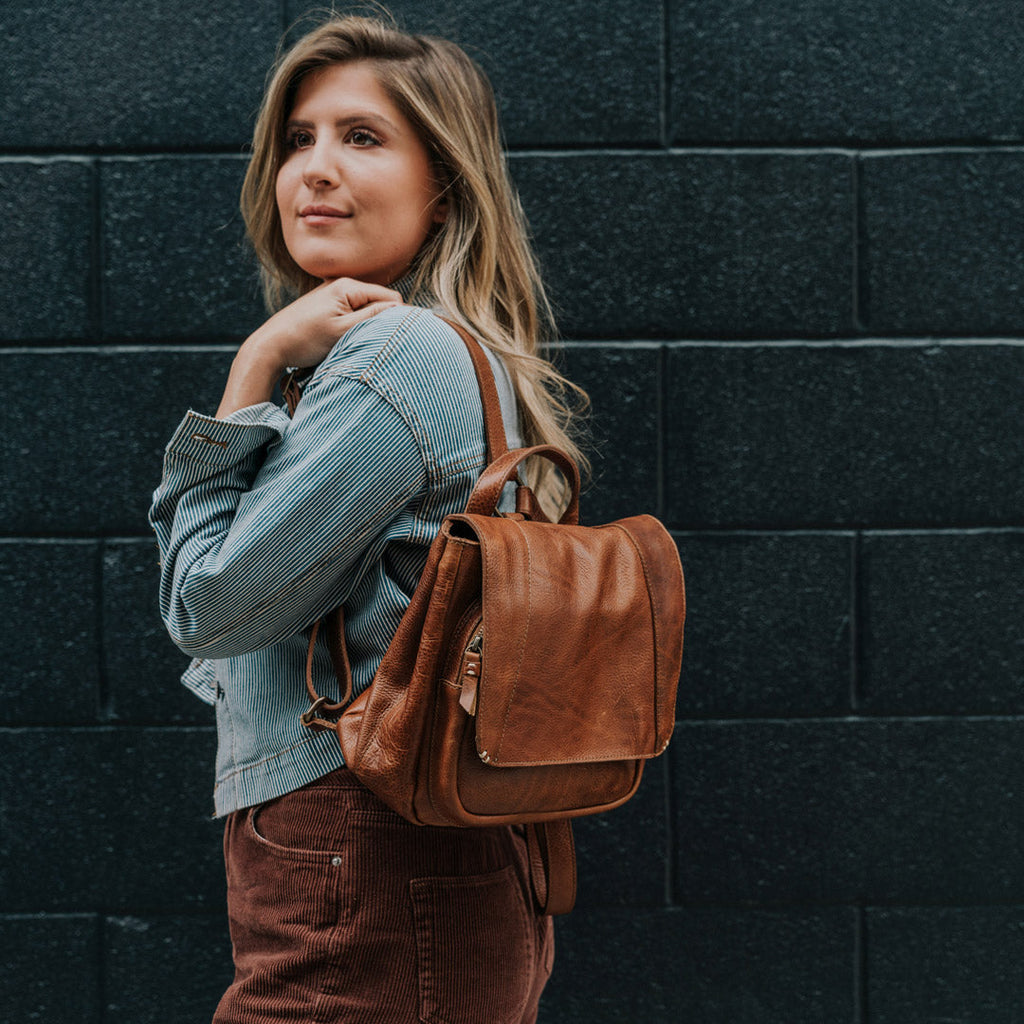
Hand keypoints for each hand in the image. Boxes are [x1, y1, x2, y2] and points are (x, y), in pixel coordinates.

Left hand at [216, 278, 401, 417]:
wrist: (270, 346)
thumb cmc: (305, 340)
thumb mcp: (344, 330)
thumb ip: (373, 317)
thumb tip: (400, 309)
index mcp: (347, 286)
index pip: (389, 297)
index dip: (396, 317)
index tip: (394, 337)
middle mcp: (340, 285)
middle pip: (377, 302)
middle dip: (381, 321)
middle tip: (374, 343)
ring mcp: (332, 296)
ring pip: (364, 310)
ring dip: (366, 326)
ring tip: (356, 343)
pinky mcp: (326, 307)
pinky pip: (351, 315)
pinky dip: (353, 327)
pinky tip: (345, 340)